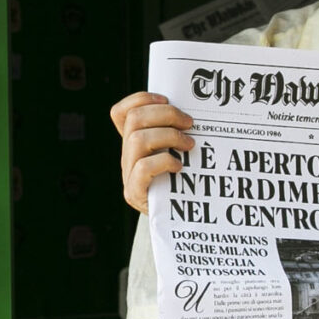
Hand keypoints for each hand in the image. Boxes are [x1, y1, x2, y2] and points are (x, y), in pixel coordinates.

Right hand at [109, 91, 195, 213]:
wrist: (180, 220)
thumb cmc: (184, 181)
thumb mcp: (177, 152)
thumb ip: (176, 133)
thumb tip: (197, 110)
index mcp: (133, 142)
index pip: (121, 112)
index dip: (140, 99)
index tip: (166, 99)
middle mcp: (127, 155)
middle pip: (134, 119)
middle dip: (165, 114)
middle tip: (190, 123)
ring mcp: (128, 174)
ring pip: (138, 140)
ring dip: (169, 136)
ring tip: (190, 145)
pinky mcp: (135, 192)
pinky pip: (143, 167)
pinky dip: (164, 162)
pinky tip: (180, 166)